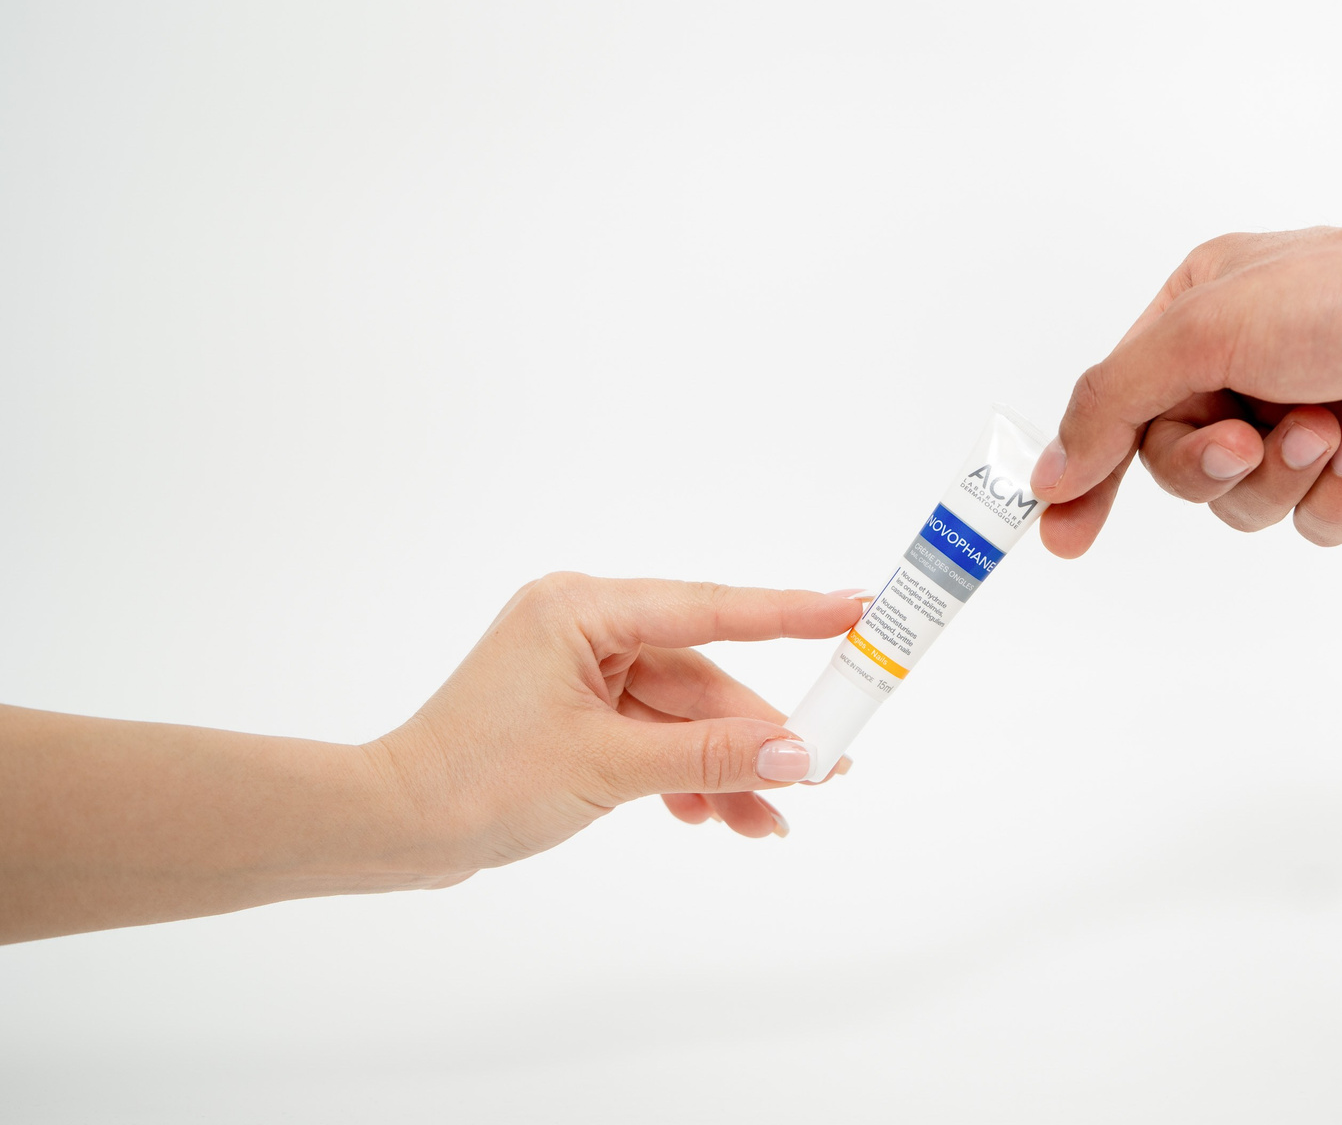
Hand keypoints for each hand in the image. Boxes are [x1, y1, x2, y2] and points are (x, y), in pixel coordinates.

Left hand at [373, 574, 864, 876]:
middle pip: (702, 675)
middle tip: (824, 765)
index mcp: (583, 609)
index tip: (855, 608)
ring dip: (724, 768)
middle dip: (756, 731)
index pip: (710, 608)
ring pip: (682, 715)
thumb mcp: (608, 768)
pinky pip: (652, 735)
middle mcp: (584, 626)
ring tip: (769, 822)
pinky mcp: (575, 713)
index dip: (790, 613)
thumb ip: (709, 757)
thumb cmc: (475, 781)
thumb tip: (796, 753)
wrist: (390, 829)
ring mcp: (579, 671)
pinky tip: (715, 819)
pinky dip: (684, 775)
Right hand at [1033, 216, 1341, 553]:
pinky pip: (1319, 524)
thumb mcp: (1198, 334)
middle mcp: (1246, 369)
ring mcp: (1307, 417)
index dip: (1088, 478)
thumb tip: (1049, 474)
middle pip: (1183, 472)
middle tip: (1250, 440)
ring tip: (1333, 429)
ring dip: (1286, 477)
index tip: (1065, 539)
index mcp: (1194, 321)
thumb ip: (1112, 405)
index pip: (1119, 415)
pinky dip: (1339, 499)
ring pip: (1250, 505)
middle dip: (1216, 467)